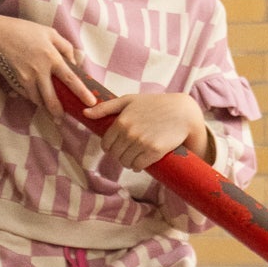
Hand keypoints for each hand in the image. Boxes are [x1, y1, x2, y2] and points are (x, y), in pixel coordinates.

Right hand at [0, 14, 95, 119]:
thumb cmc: (24, 30)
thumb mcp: (49, 32)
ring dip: (45, 107)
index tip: (91, 102)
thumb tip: (74, 62)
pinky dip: (33, 97)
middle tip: (62, 118)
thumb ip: (65, 46)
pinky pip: (27, 94)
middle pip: (52, 98)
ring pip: (38, 100)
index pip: (70, 79)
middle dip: (58, 111)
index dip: (82, 92)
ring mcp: (27, 77)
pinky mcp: (16, 80)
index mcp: (52, 57)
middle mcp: (40, 71)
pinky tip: (37, 98)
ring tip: (50, 112)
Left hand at [82, 92, 209, 169]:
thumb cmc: (155, 104)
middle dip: (120, 155)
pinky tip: (143, 160)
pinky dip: (139, 166)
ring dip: (129, 162)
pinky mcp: (154, 151)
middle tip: (129, 150)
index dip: (111, 147)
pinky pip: (139, 166)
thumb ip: (105, 107)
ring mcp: (141, 143)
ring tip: (136, 155)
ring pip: (126, 162)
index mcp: (121, 121)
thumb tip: (85, 113)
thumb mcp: (129, 100)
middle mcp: (129, 133)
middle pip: (115, 155)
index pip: (106, 144)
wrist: (182, 112)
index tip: (118, 145)